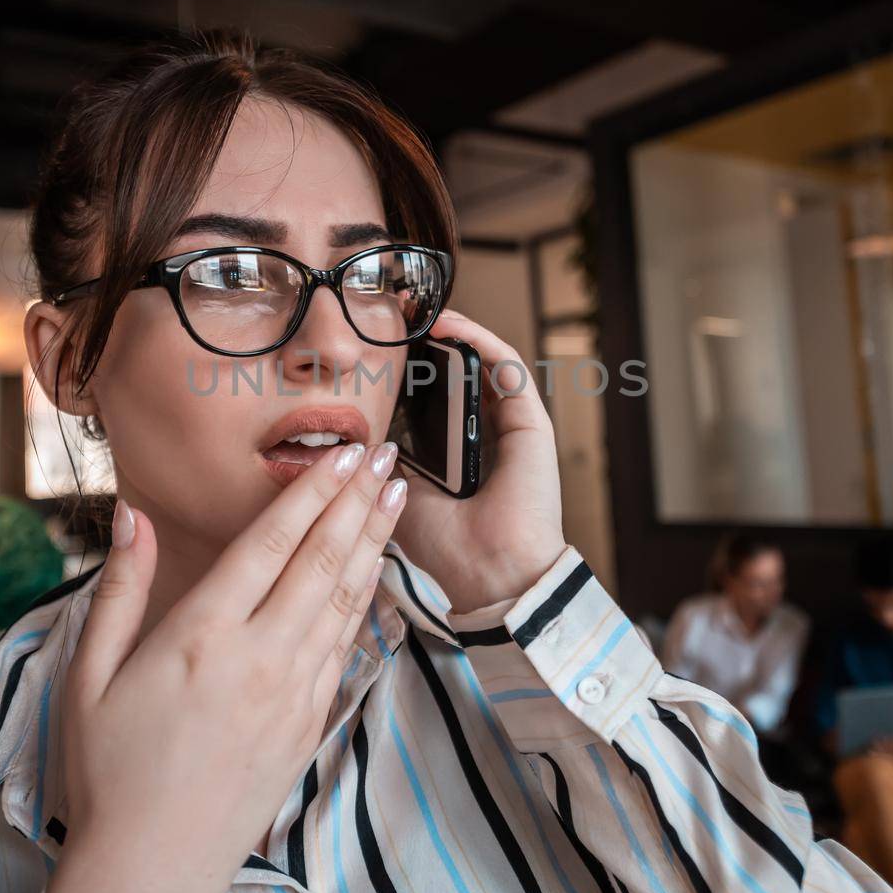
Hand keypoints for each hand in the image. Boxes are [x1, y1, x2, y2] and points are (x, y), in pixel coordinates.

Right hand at [45, 441, 405, 892]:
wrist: (152, 867)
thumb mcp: (90, 676)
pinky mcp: (308, 722)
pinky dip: (364, 599)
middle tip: (385, 454)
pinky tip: (375, 569)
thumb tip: (131, 513)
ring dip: (373, 541)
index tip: (339, 453)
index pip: (269, 544)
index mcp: (201, 637)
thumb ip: (120, 588)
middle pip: (321, 561)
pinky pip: (344, 645)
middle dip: (356, 501)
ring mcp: (292, 693)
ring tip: (395, 495)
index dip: (311, 492)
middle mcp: (258, 658)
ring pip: (344, 599)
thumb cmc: (107, 773)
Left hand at [393, 308, 564, 613]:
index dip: (414, 372)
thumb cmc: (448, 549)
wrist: (490, 578)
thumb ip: (387, 461)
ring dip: (454, 334)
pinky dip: (479, 340)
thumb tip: (360, 430)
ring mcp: (514, 429)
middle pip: (463, 377)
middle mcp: (491, 438)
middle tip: (397, 321)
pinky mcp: (531, 423)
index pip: (440, 401)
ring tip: (418, 315)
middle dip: (431, 347)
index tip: (381, 350)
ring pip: (486, 365)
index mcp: (462, 458)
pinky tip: (449, 326)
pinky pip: (506, 368)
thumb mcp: (400, 495)